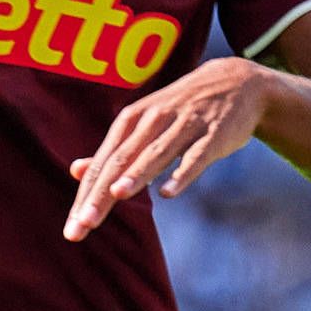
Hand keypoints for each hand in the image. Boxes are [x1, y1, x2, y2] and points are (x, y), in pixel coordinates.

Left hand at [67, 60, 270, 240]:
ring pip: (156, 153)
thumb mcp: (144, 123)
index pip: (103, 162)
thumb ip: (114, 150)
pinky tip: (168, 191)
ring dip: (136, 174)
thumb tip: (75, 171)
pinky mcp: (214, 133)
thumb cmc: (182, 110)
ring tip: (117, 195)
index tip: (74, 228)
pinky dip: (182, 173)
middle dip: (101, 194)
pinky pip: (196, 156)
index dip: (87, 194)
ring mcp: (185, 124)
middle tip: (84, 225)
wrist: (236, 82)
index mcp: (132, 119)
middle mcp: (154, 119)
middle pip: (122, 160)